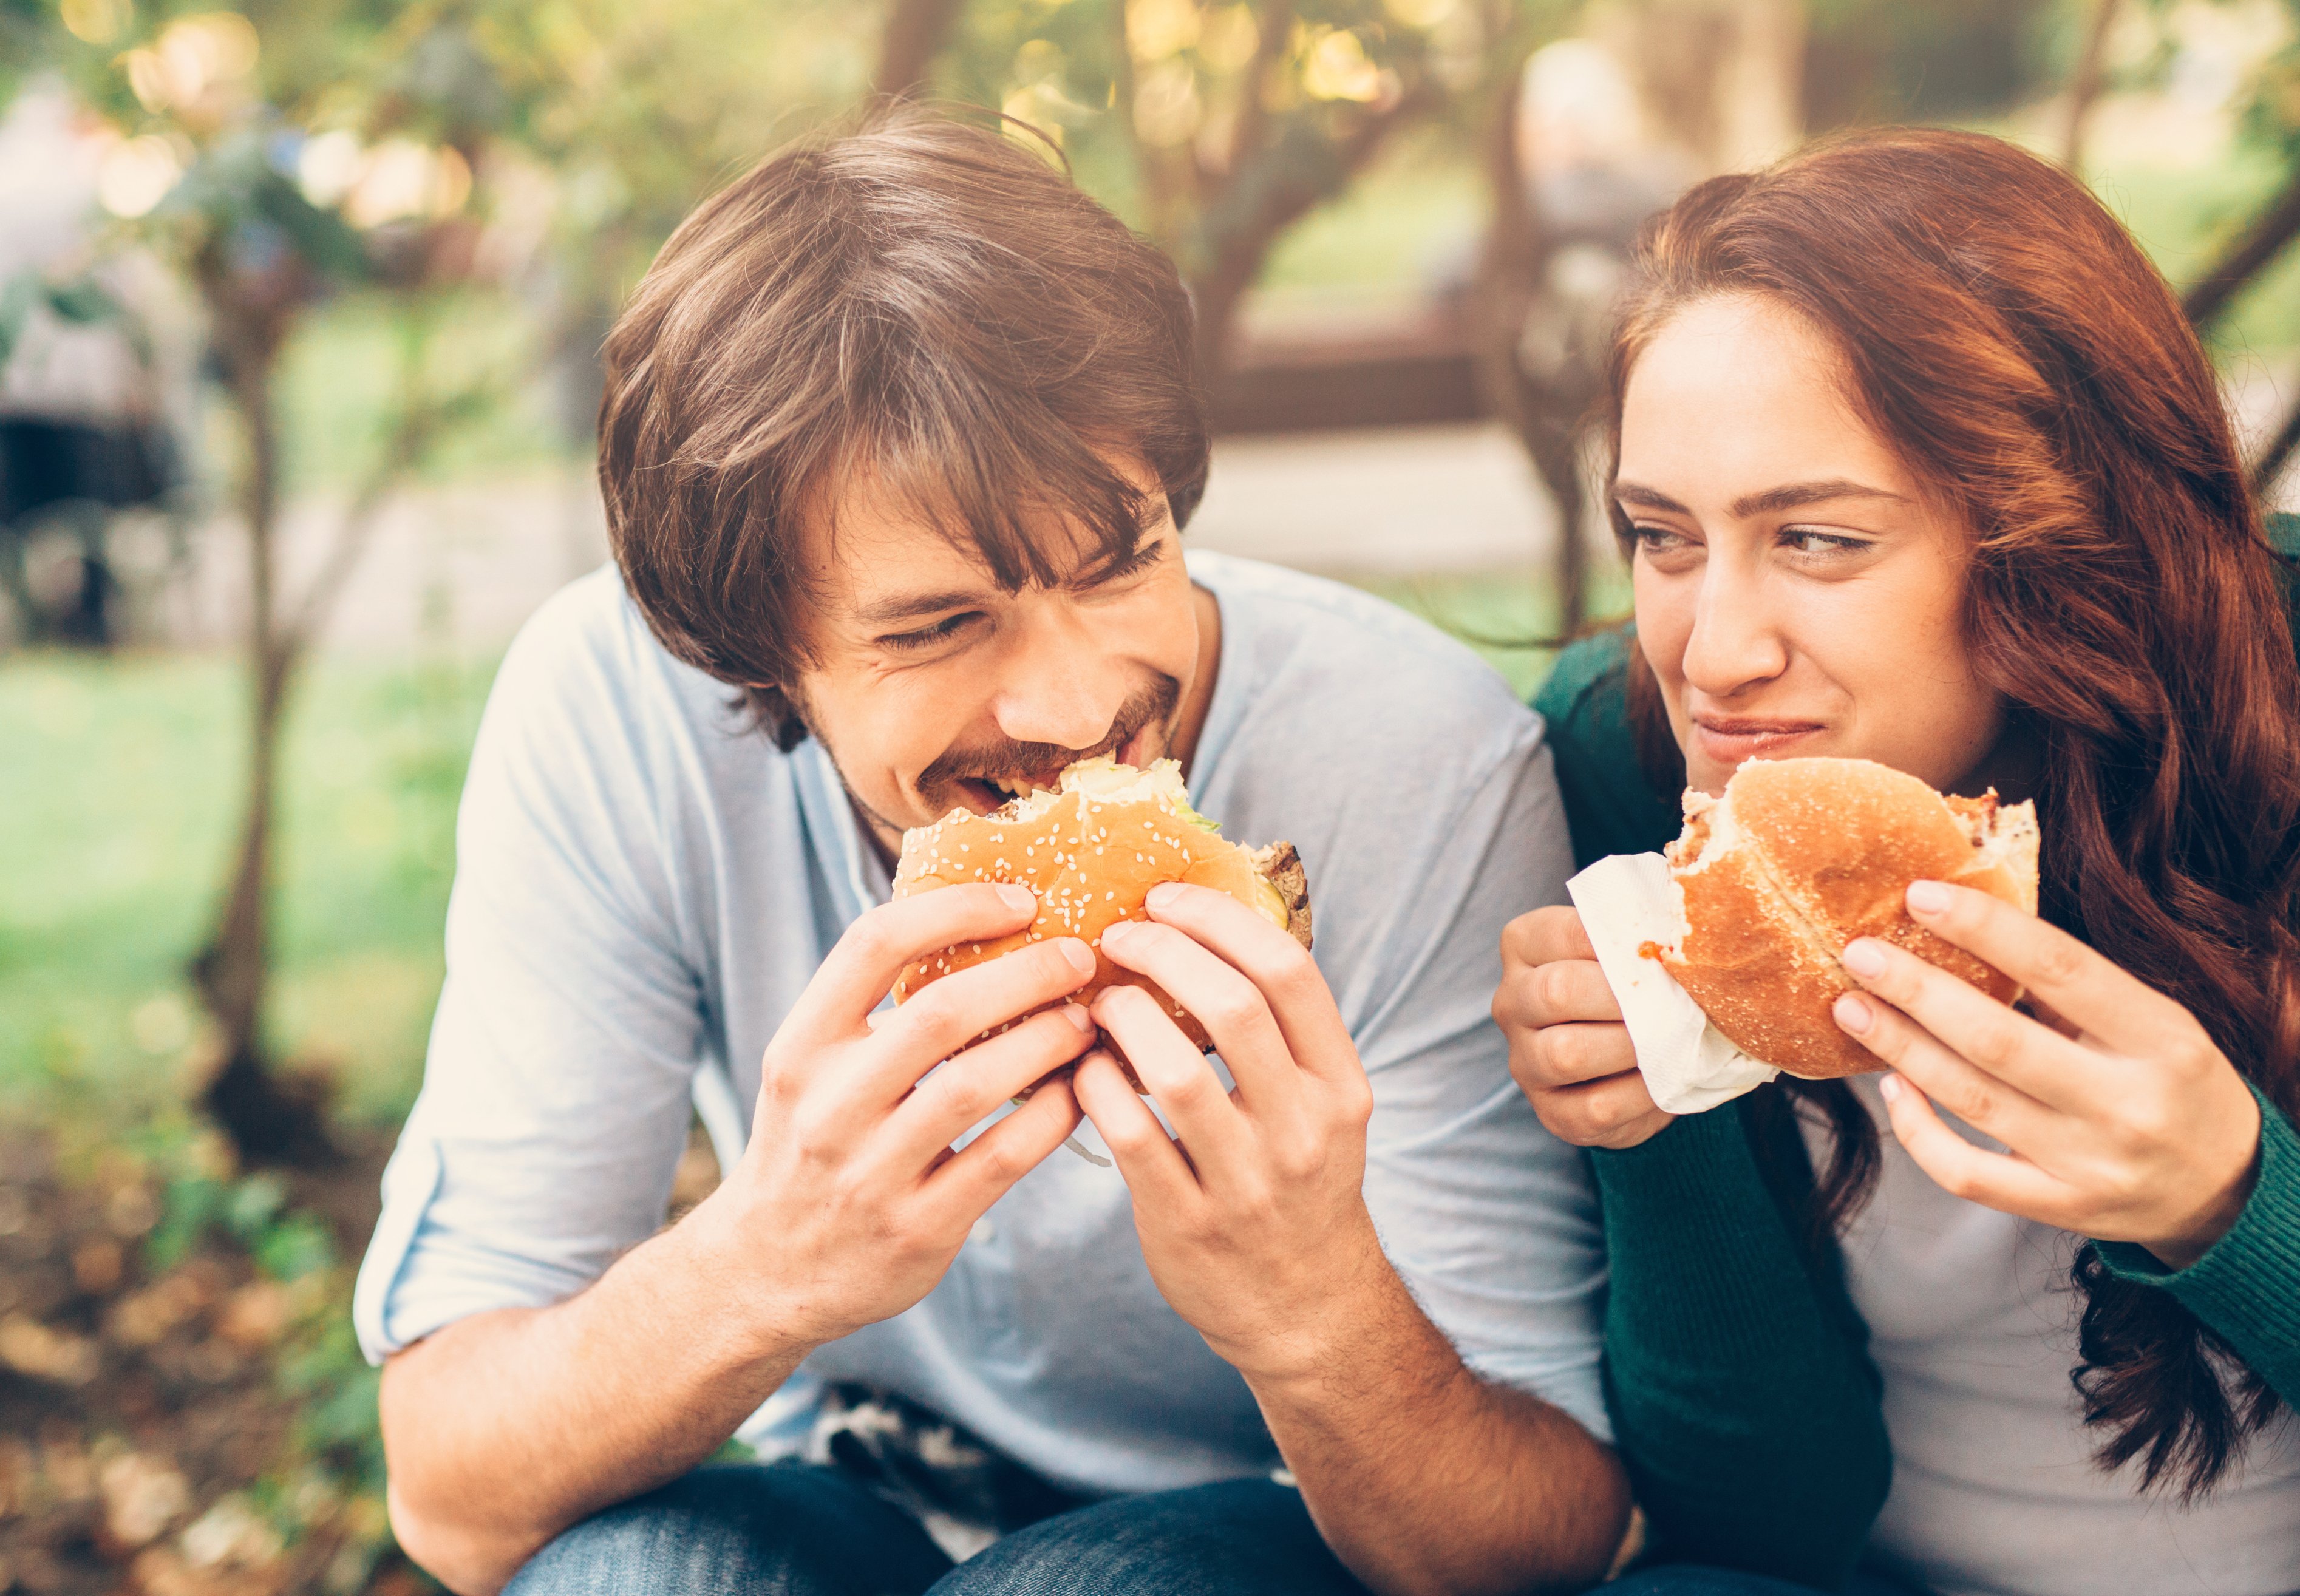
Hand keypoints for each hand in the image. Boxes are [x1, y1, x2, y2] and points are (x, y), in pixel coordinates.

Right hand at [699, 883, 1097, 1347]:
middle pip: (940, 1012)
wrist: (765, 1271)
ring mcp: (870, 1173)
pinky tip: (1080, 1090)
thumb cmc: (811, 1145)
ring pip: (976, 1085)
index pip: (873, 945)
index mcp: (802, 1048)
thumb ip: (872, 1010)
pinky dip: (1053, 1115)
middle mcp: (829, 1105)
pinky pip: (1003, 1158)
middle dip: (1026, 973)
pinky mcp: (917, 1229)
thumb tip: (980, 923)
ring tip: (1088, 1020)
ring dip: (1048, 1041)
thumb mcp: (811, 1070)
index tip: (1022, 899)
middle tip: (1079, 956)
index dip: (957, 908)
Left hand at [1072, 882, 1381, 1383]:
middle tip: (1116, 939)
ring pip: (1174, 1071)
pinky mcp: (1189, 1224)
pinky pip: (1129, 1137)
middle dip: (1160, 954)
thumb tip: (1203, 926)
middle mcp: (1304, 1129)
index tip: (1166, 900)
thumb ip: (1280, 1032)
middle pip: (1233, 1006)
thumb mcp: (1321, 1106)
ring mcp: (1248, 1181)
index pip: (1289, 971)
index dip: (1218, 919)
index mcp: (1339, 1085)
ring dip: (1122, 1020)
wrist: (1307, 1311)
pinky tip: (1084, 1069)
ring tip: (1100, 1005)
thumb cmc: (1297, 1184)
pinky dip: (1096, 1088)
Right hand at [1492, 905, 1673, 1149]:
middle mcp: (1511, 1001)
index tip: (1666, 950)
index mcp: (1524, 945)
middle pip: (1557, 991)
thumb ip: (1643, 929)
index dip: (1623, 942)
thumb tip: (1689, 917)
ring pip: (1567, 1053)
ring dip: (1630, 1046)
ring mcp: (1524, 1061)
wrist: (1626, 1062)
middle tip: (1673, 999)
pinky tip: (1665, 1079)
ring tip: (1670, 1039)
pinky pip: (1596, 1107)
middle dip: (1625, 997)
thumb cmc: (1630, 987)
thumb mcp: (1625, 947)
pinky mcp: (1552, 1113)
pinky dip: (1642, 1095)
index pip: (1568, 932)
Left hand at [1834, 880, 2264, 1268]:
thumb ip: (2075, 990)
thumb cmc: (2174, 1084)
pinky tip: (1891, 1087)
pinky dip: (1918, 1130)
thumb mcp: (2156, 1025)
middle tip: (1858, 954)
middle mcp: (2126, 1103)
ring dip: (1900, 1048)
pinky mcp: (2060, 1208)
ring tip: (1851, 1006)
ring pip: (1971, 1099)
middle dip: (1917, 992)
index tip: (1920, 896)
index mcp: (2161, 1039)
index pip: (2061, 969)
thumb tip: (1968, 932)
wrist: (2229, 1190)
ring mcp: (2090, 1164)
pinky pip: (1967, 1173)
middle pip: (1998, 1039)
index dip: (1986, 928)